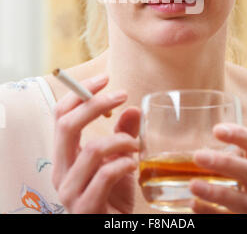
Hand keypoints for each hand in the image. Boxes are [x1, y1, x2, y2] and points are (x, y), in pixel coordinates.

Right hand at [51, 74, 140, 213]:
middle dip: (96, 104)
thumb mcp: (120, 161)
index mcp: (64, 156)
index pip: (60, 115)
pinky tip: (133, 165)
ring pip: (91, 149)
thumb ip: (123, 135)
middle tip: (122, 95)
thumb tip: (132, 108)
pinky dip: (124, 163)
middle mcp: (61, 171)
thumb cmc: (113, 196)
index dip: (79, 92)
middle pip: (67, 125)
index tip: (104, 78)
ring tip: (136, 145)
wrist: (113, 230)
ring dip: (120, 140)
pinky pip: (105, 174)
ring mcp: (70, 191)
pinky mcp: (85, 207)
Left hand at [189, 123, 246, 213]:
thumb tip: (183, 155)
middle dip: (225, 162)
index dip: (239, 134)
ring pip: (243, 200)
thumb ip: (221, 164)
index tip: (216, 130)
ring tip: (193, 185)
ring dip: (216, 192)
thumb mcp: (238, 175)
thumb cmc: (243, 193)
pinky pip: (232, 219)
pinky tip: (194, 205)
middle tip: (198, 156)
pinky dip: (212, 212)